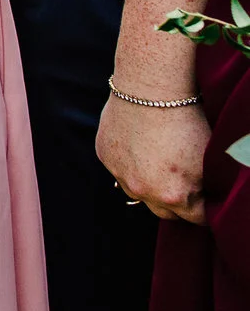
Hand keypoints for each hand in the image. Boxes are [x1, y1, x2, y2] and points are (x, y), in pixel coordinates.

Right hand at [102, 93, 210, 223]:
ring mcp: (120, 174)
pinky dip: (129, 165)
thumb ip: (201, 188)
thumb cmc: (185, 123)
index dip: (204, 207)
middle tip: (184, 184)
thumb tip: (200, 197)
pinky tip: (139, 146)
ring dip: (149, 185)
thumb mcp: (205, 162)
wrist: (150, 91)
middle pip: (164, 213)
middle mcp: (144, 191)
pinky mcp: (104, 156)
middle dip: (176, 203)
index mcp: (174, 196)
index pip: (195, 218)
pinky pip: (119, 170)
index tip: (206, 196)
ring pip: (138, 193)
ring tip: (159, 164)